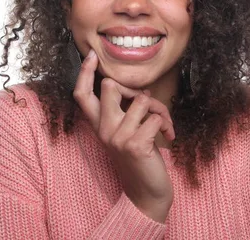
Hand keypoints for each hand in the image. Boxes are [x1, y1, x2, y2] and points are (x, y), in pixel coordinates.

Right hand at [73, 50, 174, 222]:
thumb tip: (138, 91)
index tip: (92, 56)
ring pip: (142, 101)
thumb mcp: (127, 132)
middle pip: (110, 87)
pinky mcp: (135, 145)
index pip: (82, 95)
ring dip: (160, 110)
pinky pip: (156, 117)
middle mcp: (103, 130)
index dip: (84, 73)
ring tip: (163, 127)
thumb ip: (126, 111)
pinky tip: (167, 138)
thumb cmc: (141, 158)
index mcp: (98, 126)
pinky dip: (167, 125)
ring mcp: (117, 138)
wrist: (147, 193)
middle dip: (136, 91)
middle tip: (150, 106)